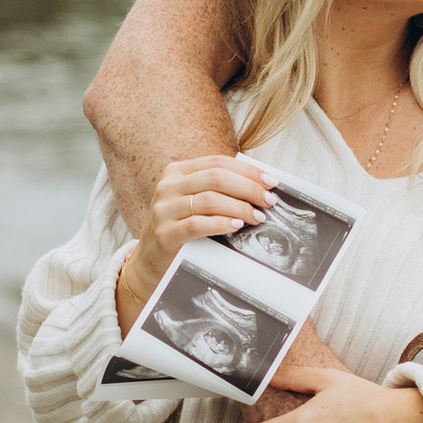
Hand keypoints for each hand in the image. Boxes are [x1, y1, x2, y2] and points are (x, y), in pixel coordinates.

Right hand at [115, 154, 274, 332]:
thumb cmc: (181, 227)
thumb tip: (260, 185)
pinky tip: (237, 225)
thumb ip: (219, 190)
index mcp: (177, 172)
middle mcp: (167, 186)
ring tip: (258, 217)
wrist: (151, 260)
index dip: (247, 170)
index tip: (271, 182)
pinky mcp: (164, 233)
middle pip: (216, 178)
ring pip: (209, 200)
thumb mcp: (195, 202)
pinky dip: (221, 223)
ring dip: (239, 207)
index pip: (218, 162)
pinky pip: (197, 224)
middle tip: (269, 201)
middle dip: (248, 188)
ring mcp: (163, 210)